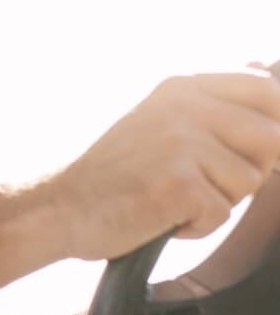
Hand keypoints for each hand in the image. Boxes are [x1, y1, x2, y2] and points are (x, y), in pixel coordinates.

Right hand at [50, 68, 279, 259]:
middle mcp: (185, 107)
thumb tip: (272, 97)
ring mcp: (182, 143)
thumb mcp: (157, 122)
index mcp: (182, 87)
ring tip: (173, 199)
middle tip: (202, 183)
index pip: (267, 91)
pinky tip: (161, 218)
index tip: (253, 152)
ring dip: (218, 202)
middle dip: (247, 171)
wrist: (56, 208)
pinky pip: (222, 215)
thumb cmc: (110, 174)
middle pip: (271, 140)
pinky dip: (195, 227)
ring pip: (250, 182)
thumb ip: (211, 108)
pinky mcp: (179, 183)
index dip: (275, 125)